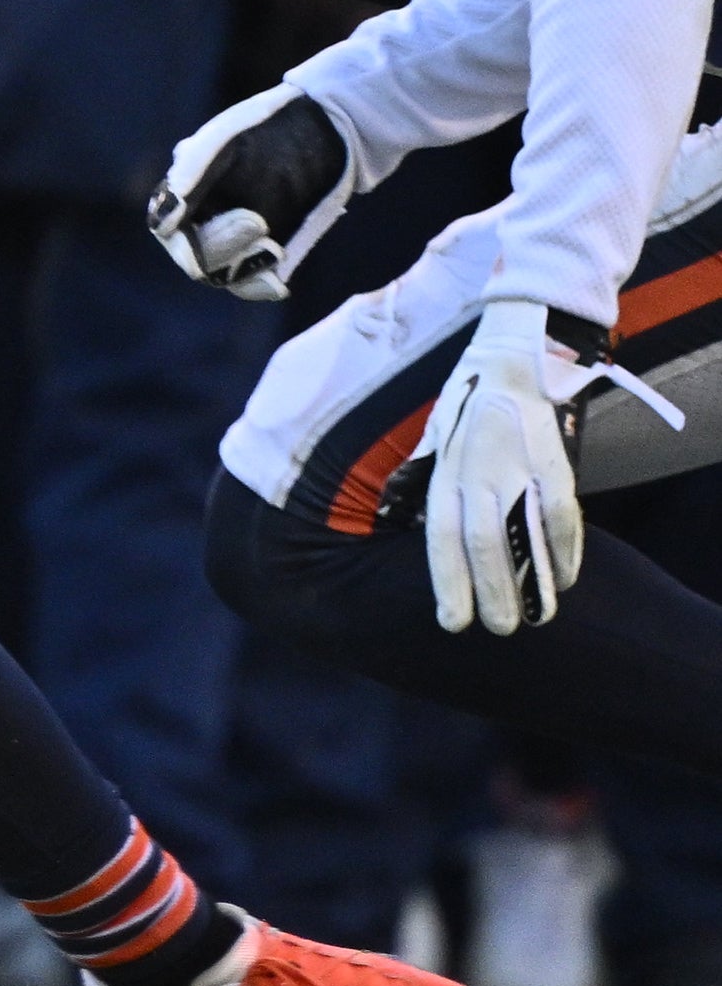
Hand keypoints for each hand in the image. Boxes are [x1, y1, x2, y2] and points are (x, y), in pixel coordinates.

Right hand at [145, 85, 360, 302]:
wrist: (324, 129)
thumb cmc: (270, 124)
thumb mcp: (228, 137)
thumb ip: (192, 168)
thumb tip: (166, 216)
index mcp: (184, 191)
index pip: (167, 228)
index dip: (182, 238)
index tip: (215, 225)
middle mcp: (203, 218)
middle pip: (194, 256)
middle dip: (220, 245)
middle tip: (259, 223)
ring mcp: (235, 239)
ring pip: (221, 273)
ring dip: (244, 264)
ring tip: (274, 247)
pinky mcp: (267, 254)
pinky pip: (252, 282)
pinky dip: (261, 285)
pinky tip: (279, 284)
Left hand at [407, 300, 594, 636]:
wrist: (509, 355)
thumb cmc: (465, 408)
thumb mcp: (434, 444)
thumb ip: (431, 487)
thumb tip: (418, 532)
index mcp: (444, 472)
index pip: (441, 538)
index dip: (447, 583)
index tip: (452, 622)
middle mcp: (476, 472)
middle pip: (479, 543)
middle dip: (488, 593)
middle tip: (498, 630)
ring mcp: (516, 466)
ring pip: (519, 534)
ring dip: (528, 582)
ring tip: (535, 619)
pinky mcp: (554, 460)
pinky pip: (561, 513)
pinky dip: (565, 550)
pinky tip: (567, 579)